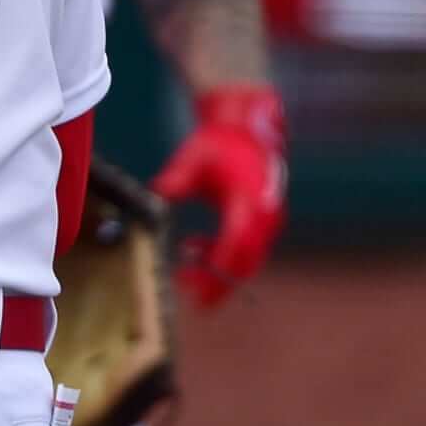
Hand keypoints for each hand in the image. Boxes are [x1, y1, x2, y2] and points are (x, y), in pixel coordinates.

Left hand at [151, 84, 286, 307]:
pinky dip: (223, 257)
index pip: (237, 240)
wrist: (246, 132)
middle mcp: (265, 216)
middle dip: (219, 281)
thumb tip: (159, 192)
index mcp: (250, 199)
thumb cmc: (218, 144)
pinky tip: (194, 248)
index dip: (219, 262)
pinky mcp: (263, 226)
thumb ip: (178, 177)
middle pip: (247, 261)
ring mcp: (268, 223)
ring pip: (248, 260)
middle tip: (189, 293)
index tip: (198, 279)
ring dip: (219, 270)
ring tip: (185, 264)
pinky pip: (246, 251)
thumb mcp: (193, 156)